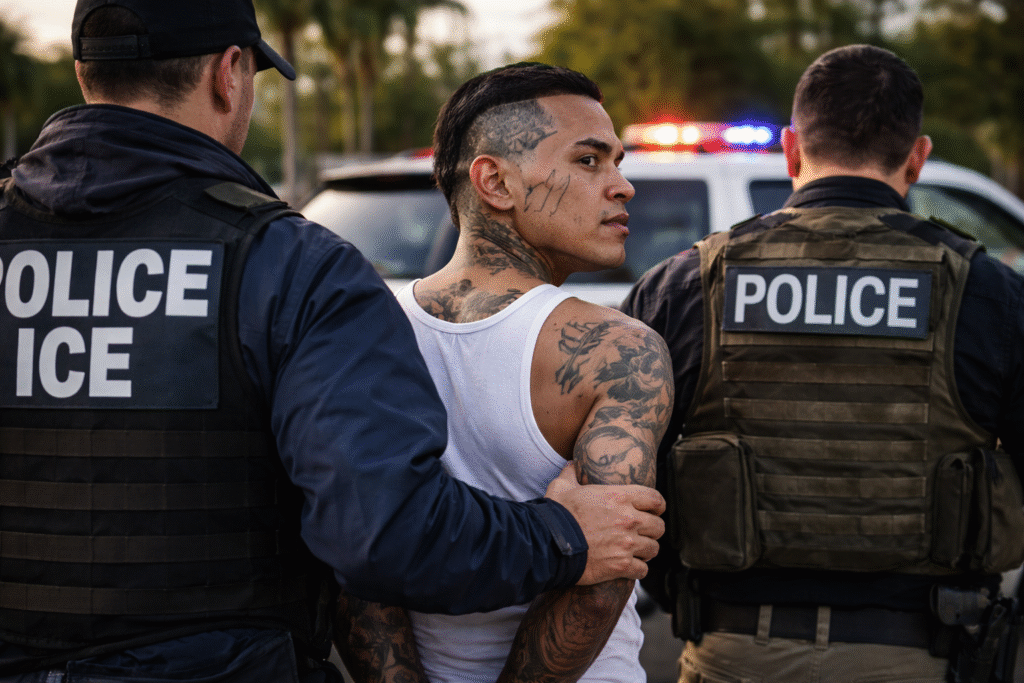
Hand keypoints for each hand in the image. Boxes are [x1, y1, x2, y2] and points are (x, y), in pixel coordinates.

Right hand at [544, 463, 664, 584]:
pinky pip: (642, 570)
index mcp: (620, 497)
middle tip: (643, 533)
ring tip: (637, 552)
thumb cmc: (556, 514)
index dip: (657, 506)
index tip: (654, 511)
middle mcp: (629, 519)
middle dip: (652, 530)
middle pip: (659, 526)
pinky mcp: (621, 565)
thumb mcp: (562, 487)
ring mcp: (627, 544)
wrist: (548, 543)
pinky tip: (629, 568)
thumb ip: (571, 474)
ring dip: (646, 551)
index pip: (655, 499)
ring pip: (653, 549)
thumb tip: (571, 465)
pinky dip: (637, 570)